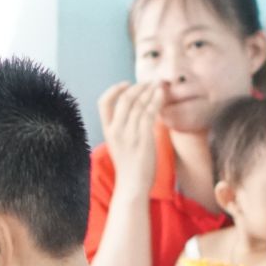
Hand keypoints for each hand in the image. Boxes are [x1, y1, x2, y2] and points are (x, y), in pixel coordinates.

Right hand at [97, 81, 165, 197]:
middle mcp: (116, 130)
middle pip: (124, 99)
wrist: (132, 184)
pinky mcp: (143, 137)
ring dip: (150, 91)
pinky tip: (161, 94)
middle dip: (138, 87)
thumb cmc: (128, 165)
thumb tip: (136, 109)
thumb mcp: (118, 143)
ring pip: (139, 104)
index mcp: (107, 130)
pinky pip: (149, 112)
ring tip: (158, 84)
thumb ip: (123, 126)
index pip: (104, 102)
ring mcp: (129, 133)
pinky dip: (156, 100)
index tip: (127, 83)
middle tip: (149, 81)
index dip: (115, 89)